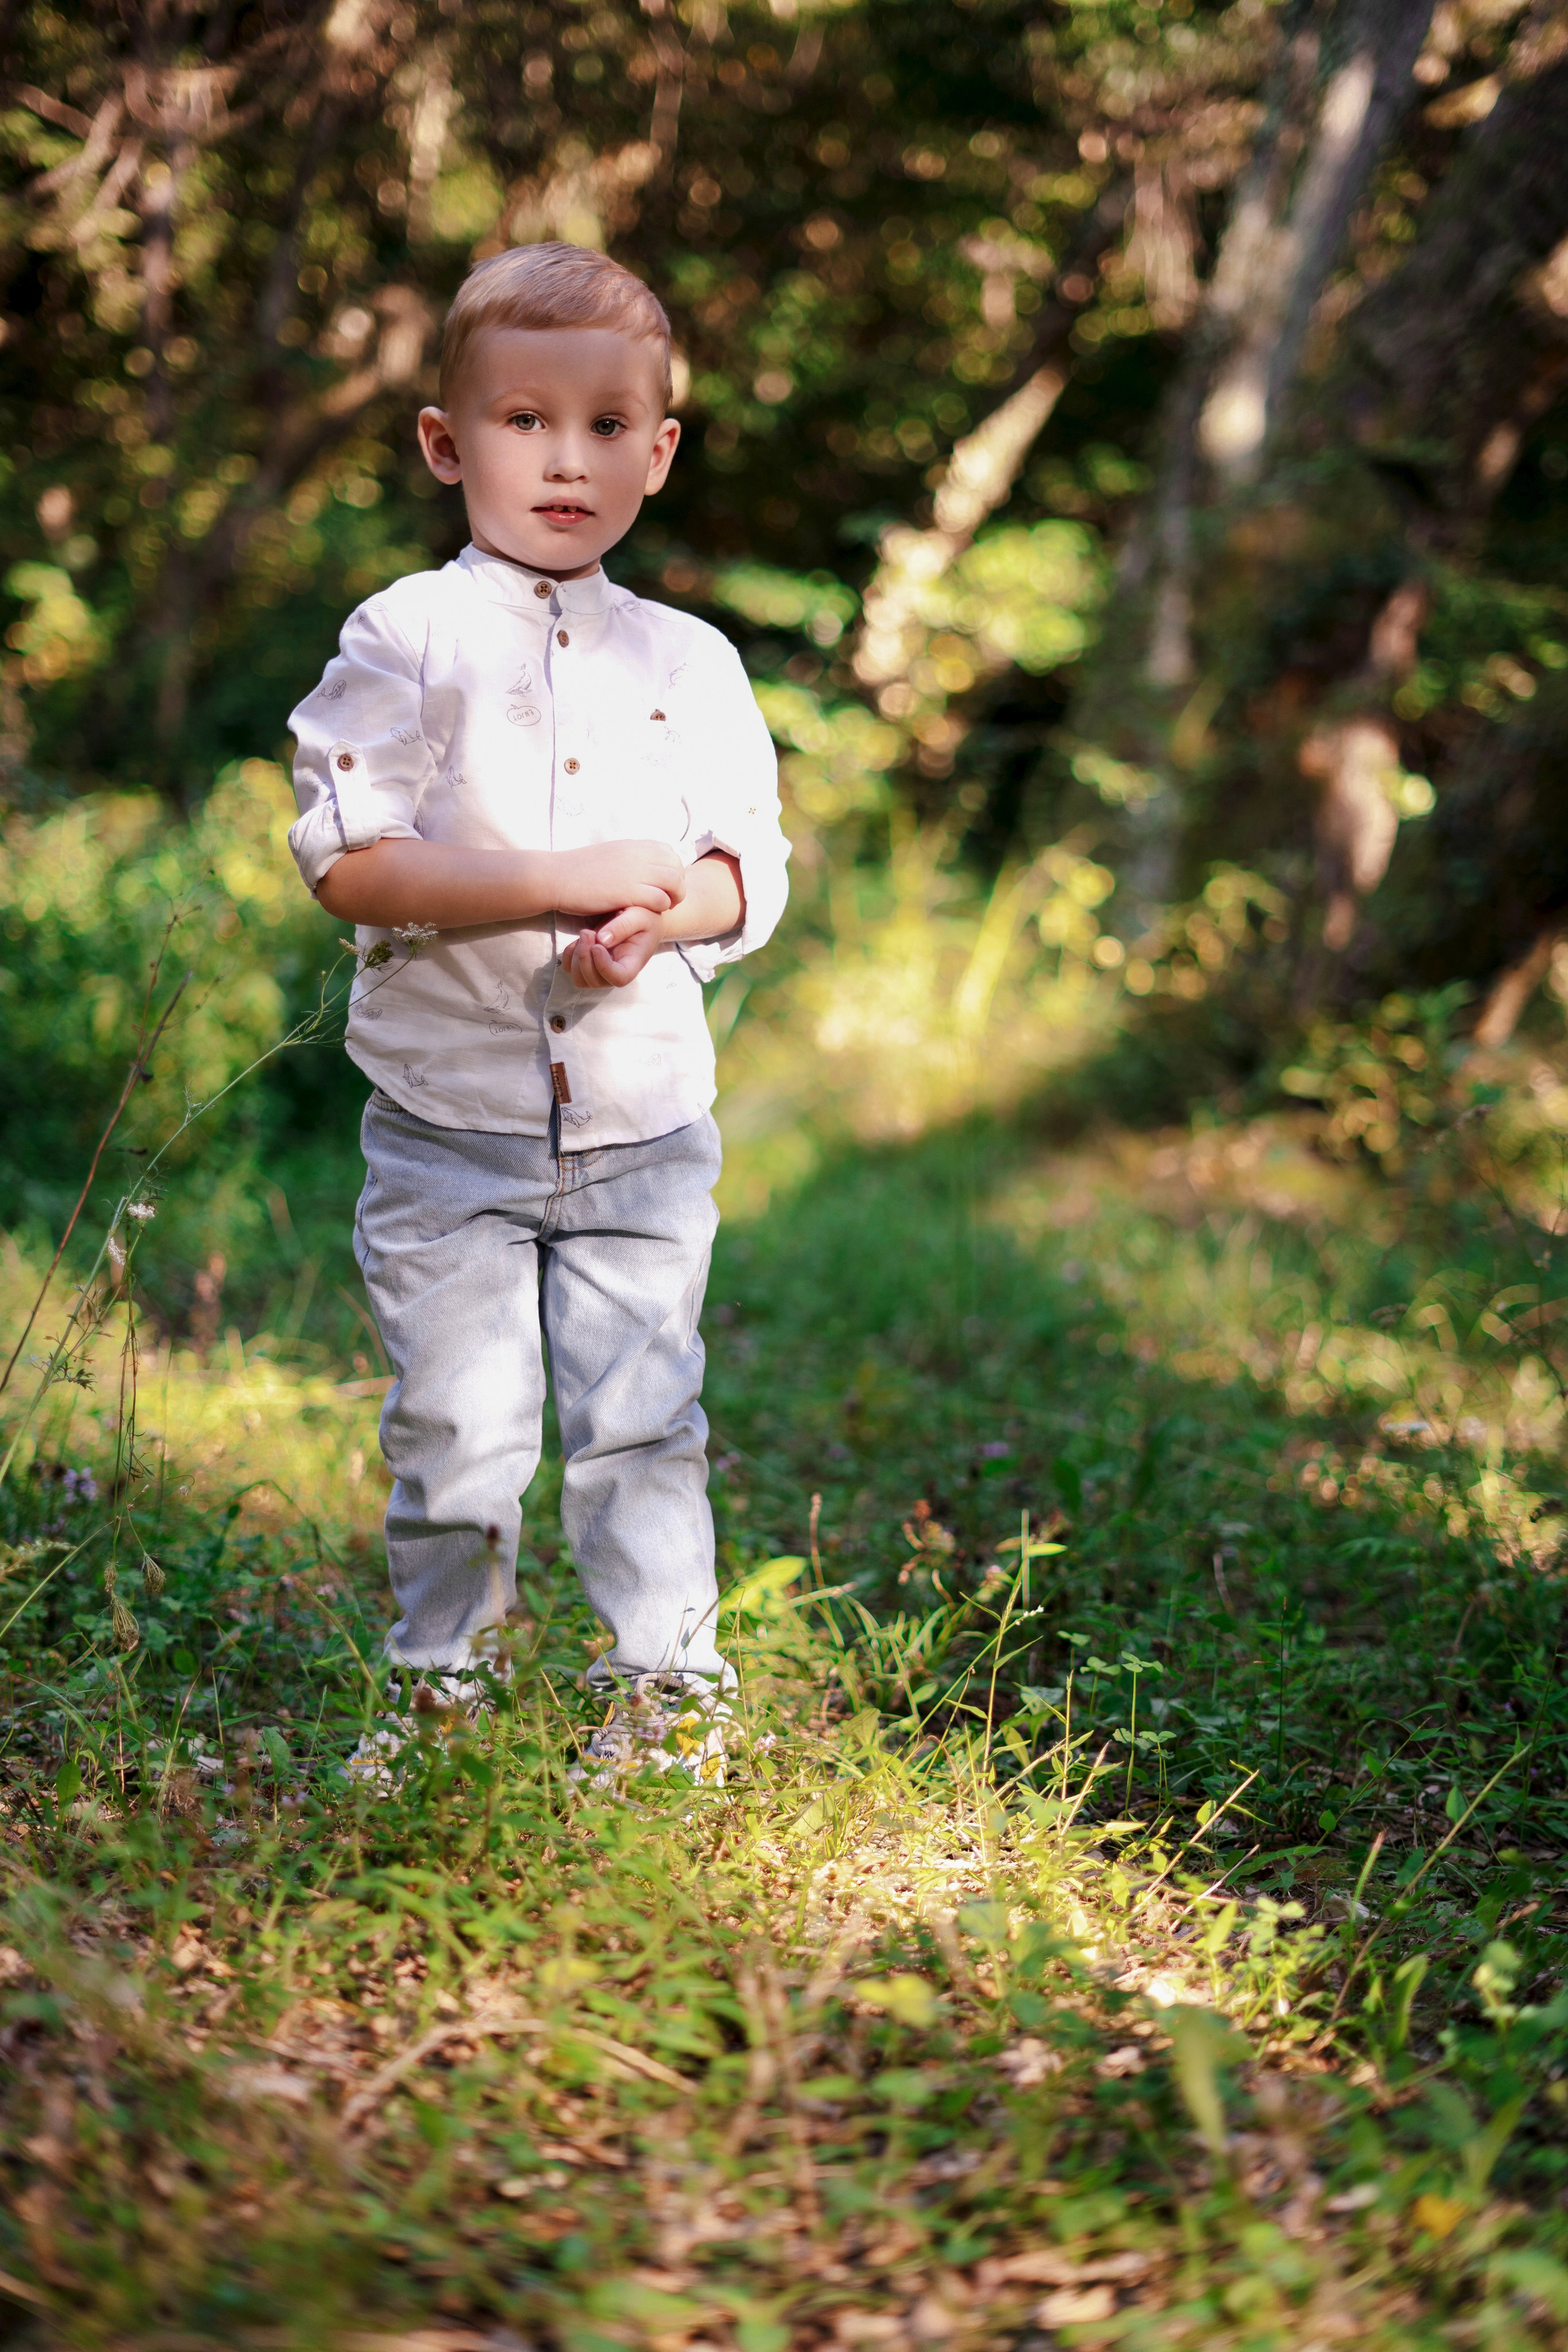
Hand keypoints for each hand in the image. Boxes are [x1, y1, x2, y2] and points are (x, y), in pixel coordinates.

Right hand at [548, 841, 685, 919]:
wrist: (556, 876)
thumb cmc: (578, 870)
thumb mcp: (609, 854)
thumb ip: (629, 857)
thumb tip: (642, 864)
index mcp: (634, 844)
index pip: (669, 852)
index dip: (672, 869)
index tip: (664, 884)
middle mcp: (638, 854)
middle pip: (676, 866)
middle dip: (677, 884)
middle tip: (669, 898)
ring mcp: (635, 872)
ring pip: (674, 882)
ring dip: (674, 897)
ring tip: (663, 907)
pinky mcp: (629, 892)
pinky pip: (660, 899)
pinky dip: (660, 907)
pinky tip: (648, 913)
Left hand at [563, 905, 664, 988]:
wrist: (638, 916)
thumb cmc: (644, 915)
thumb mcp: (639, 915)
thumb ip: (624, 925)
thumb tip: (602, 940)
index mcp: (632, 962)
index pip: (619, 979)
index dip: (604, 967)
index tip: (597, 946)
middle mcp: (616, 971)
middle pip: (594, 981)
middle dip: (585, 958)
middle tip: (587, 932)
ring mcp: (601, 970)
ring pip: (580, 979)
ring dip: (577, 958)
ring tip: (585, 934)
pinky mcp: (588, 963)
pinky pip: (570, 969)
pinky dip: (569, 956)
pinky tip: (578, 940)